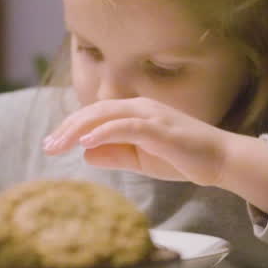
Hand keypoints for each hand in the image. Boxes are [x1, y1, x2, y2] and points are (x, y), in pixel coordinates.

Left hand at [42, 97, 236, 183]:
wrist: (219, 160)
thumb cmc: (181, 157)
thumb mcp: (140, 159)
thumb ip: (115, 154)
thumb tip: (85, 153)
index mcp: (134, 112)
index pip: (94, 115)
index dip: (69, 128)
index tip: (50, 144)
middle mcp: (139, 107)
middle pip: (94, 111)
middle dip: (67, 128)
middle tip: (47, 146)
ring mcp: (150, 115)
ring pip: (105, 115)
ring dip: (79, 129)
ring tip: (59, 145)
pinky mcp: (159, 129)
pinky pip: (126, 126)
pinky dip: (104, 132)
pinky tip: (86, 143)